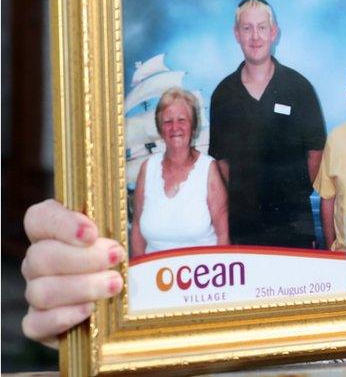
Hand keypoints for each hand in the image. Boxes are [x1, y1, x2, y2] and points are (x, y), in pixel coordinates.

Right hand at [21, 199, 124, 346]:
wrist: (138, 303)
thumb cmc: (134, 260)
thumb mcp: (137, 231)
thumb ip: (133, 211)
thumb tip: (161, 171)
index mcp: (56, 232)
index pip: (39, 218)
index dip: (62, 223)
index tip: (93, 231)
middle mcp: (40, 261)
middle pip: (41, 256)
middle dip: (82, 258)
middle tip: (116, 257)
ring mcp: (38, 293)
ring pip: (41, 290)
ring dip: (81, 287)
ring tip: (115, 285)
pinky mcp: (41, 324)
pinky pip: (36, 323)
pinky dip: (63, 317)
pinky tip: (90, 311)